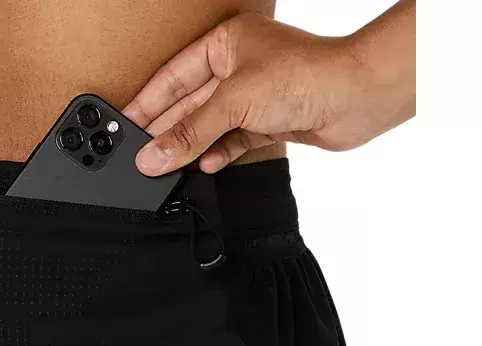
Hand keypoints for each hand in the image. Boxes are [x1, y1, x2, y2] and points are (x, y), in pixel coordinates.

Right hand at [123, 11, 408, 174]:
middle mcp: (240, 66)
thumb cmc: (306, 74)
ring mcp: (256, 95)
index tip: (124, 127)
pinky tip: (206, 165)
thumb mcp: (233, 102)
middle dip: (168, 131)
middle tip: (141, 156)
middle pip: (190, 104)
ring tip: (167, 167)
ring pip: (211, 125)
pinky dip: (220, 153)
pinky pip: (234, 140)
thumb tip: (153, 156)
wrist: (357, 97)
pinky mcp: (271, 121)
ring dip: (193, 146)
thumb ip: (189, 132)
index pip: (173, 76)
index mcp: (226, 43)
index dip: (147, 103)